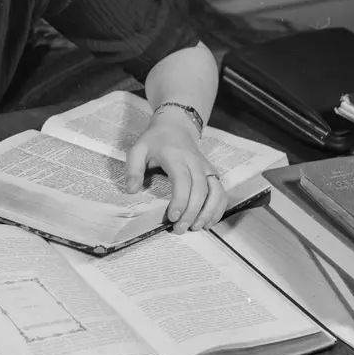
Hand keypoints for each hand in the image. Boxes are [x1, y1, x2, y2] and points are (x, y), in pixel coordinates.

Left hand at [125, 113, 226, 232]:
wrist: (175, 125)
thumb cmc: (155, 140)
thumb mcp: (138, 149)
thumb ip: (133, 169)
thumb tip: (132, 191)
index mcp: (176, 156)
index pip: (182, 180)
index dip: (180, 200)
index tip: (173, 217)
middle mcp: (195, 162)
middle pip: (200, 189)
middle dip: (192, 212)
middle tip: (180, 229)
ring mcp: (206, 167)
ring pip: (215, 191)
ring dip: (209, 212)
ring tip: (196, 228)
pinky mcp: (212, 173)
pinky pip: (221, 192)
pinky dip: (219, 208)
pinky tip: (209, 222)